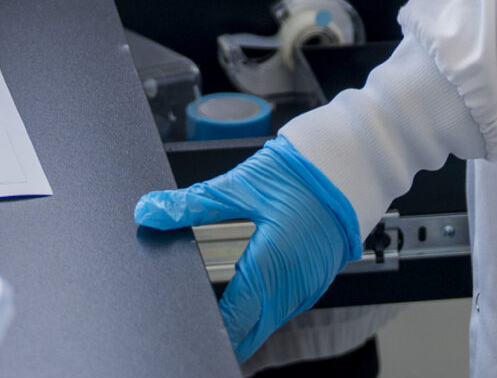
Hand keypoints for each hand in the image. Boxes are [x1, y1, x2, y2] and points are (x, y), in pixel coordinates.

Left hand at [134, 137, 360, 361]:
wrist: (348, 164)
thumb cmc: (298, 175)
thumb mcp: (237, 187)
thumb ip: (188, 205)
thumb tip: (148, 212)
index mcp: (270, 268)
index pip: (232, 321)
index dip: (206, 326)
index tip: (184, 320)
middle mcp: (292, 288)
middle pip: (250, 332)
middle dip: (224, 329)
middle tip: (196, 315)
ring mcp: (308, 289)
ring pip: (267, 323)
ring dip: (244, 318)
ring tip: (217, 301)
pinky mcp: (315, 282)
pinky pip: (283, 308)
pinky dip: (263, 305)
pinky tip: (248, 286)